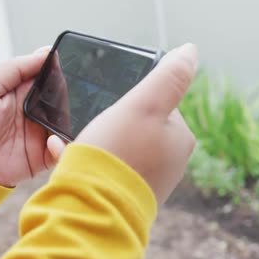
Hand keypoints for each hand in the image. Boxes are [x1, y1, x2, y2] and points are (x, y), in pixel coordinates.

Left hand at [0, 48, 66, 186]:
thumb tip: (45, 52)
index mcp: (20, 91)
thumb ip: (15, 68)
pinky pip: (64, 149)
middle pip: (62, 98)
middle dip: (71, 95)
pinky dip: (65, 146)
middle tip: (76, 95)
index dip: (60, 70)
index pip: (48, 75)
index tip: (73, 65)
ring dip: (71, 120)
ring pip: (68, 122)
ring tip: (64, 120)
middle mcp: (33, 110)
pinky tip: (52, 142)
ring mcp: (39, 133)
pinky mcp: (42, 156)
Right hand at [75, 43, 197, 203]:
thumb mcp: (144, 103)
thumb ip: (169, 76)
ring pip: (119, 148)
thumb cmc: (117, 152)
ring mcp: (148, 182)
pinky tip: (68, 156)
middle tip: (95, 127)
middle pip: (137, 126)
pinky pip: (105, 169)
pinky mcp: (125, 196)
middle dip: (112, 123)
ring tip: (80, 143)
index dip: (132, 101)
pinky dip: (88, 160)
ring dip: (97, 141)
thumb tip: (191, 50)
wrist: (91, 207)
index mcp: (180, 139)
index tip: (112, 107)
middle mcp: (170, 163)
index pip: (158, 105)